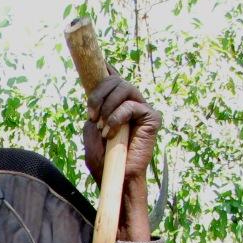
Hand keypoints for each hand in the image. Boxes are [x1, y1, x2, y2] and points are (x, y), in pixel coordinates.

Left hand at [81, 66, 159, 240]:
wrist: (116, 178)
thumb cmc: (103, 160)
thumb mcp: (90, 132)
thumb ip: (93, 111)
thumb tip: (95, 93)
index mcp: (117, 106)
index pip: (113, 80)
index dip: (106, 69)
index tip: (97, 64)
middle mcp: (131, 104)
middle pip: (116, 79)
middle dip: (99, 93)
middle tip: (92, 115)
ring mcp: (143, 109)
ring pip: (124, 87)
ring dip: (107, 107)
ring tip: (102, 127)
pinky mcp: (152, 118)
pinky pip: (131, 105)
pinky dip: (117, 118)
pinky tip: (111, 133)